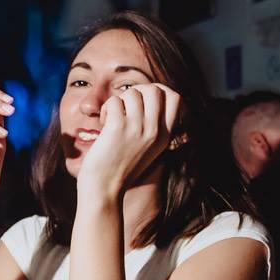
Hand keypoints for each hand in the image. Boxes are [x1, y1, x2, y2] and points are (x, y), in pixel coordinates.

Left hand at [77, 83, 180, 202]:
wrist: (104, 190)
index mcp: (164, 136)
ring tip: (112, 117)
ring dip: (119, 101)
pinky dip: (106, 109)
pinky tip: (103, 123)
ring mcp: (137, 129)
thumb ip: (153, 127)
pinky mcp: (118, 127)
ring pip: (132, 92)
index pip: (175, 98)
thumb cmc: (120, 169)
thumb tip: (148, 97)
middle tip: (125, 107)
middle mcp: (154, 131)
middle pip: (155, 89)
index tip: (143, 101)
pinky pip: (114, 101)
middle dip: (137, 91)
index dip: (160, 91)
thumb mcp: (147, 149)